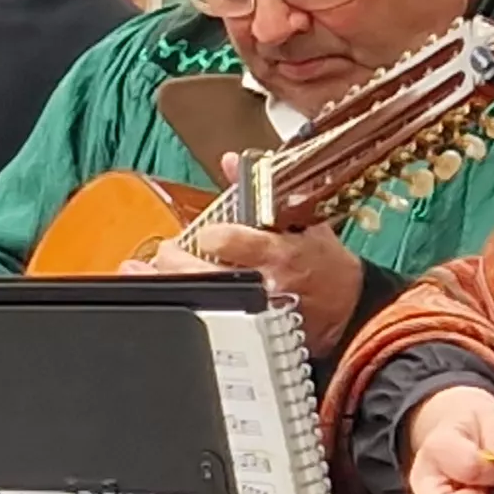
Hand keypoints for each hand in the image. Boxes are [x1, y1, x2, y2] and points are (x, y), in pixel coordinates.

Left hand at [135, 157, 369, 352]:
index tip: (204, 233)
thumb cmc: (325, 263)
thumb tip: (230, 160)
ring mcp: (252, 312)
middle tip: (167, 250)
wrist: (350, 310)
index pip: (223, 240)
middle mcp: (262, 284)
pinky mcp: (248, 333)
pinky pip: (204, 319)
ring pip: (195, 297)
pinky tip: (163, 294)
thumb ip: (261, 190)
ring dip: (163, 280)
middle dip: (172, 259)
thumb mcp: (301, 220)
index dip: (206, 235)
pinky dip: (182, 304)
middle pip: (198, 273)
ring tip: (143, 269)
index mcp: (277, 252)